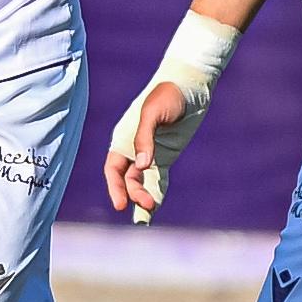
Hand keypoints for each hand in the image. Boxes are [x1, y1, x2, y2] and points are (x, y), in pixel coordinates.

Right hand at [103, 81, 191, 223]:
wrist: (188, 86)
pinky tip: (157, 205)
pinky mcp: (165, 155)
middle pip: (128, 180)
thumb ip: (145, 138)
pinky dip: (157, 191)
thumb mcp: (153, 113)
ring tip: (149, 215)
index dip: (115, 188)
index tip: (121, 204)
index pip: (113, 169)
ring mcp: (150, 154)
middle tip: (148, 206)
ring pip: (142, 182)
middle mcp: (133, 149)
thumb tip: (141, 165)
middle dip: (135, 194)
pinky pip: (158, 178)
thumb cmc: (166, 94)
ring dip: (144, 197)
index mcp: (123, 138)